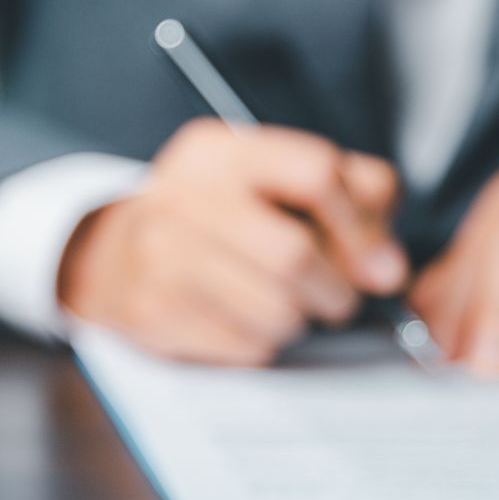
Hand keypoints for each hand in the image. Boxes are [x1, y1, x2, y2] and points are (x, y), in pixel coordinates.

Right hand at [57, 119, 408, 364]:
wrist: (111, 255)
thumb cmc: (214, 217)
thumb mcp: (270, 180)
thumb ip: (350, 194)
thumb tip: (387, 267)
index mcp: (221, 152)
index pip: (315, 173)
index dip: (360, 226)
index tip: (380, 265)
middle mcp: (184, 196)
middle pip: (294, 254)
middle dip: (334, 290)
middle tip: (336, 298)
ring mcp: (161, 256)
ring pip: (274, 311)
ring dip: (298, 321)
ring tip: (284, 306)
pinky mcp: (153, 312)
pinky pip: (244, 347)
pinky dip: (262, 344)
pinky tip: (242, 321)